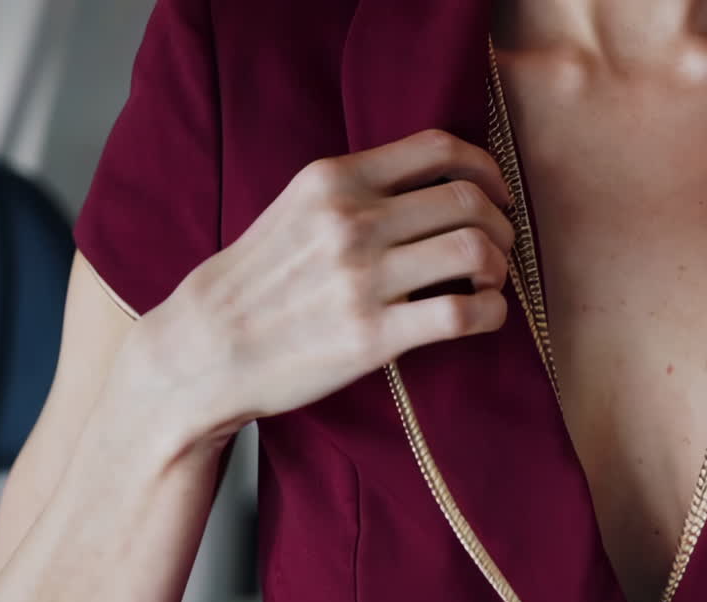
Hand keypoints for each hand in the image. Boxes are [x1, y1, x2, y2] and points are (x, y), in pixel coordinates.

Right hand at [135, 129, 513, 440]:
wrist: (206, 348)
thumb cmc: (258, 281)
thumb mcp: (296, 209)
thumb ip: (357, 190)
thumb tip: (435, 184)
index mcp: (335, 179)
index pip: (438, 149)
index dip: (486, 169)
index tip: (496, 195)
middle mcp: (351, 221)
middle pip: (468, 201)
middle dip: (501, 224)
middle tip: (500, 247)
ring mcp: (363, 278)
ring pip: (474, 250)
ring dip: (499, 267)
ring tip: (489, 282)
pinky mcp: (373, 335)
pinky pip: (463, 312)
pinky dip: (491, 311)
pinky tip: (484, 315)